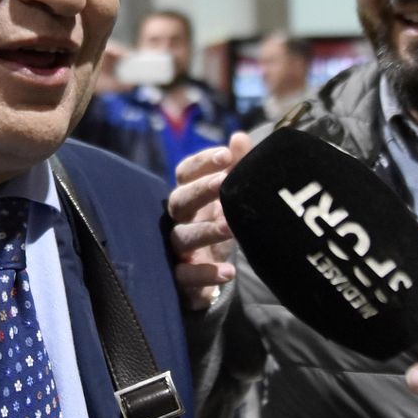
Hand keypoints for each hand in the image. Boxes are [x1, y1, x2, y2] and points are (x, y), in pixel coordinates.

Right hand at [167, 132, 253, 309]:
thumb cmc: (218, 228)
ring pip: (182, 236)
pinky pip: (186, 276)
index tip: (226, 155)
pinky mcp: (182, 279)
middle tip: (224, 183)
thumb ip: (237, 168)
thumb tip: (240, 137)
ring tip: (231, 226)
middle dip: (201, 190)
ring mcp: (177, 250)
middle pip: (179, 200)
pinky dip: (206, 274)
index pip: (185, 172)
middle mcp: (178, 220)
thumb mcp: (230, 200)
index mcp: (189, 196)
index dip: (202, 163)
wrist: (209, 278)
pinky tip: (229, 272)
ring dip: (206, 230)